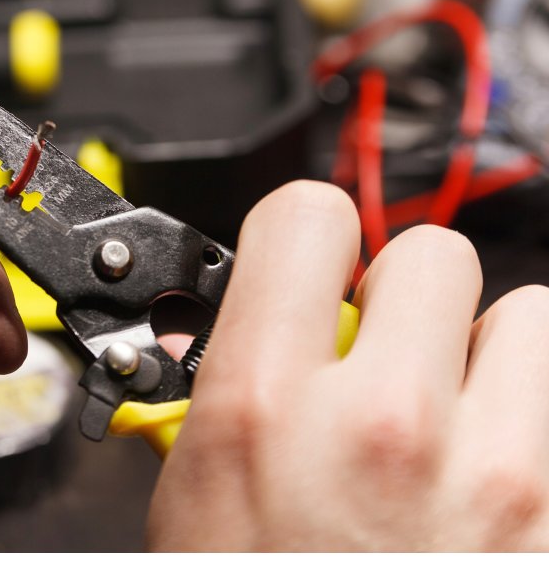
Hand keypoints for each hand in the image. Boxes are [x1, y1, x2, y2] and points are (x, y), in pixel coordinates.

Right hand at [148, 180, 548, 550]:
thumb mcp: (192, 490)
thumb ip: (224, 383)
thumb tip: (239, 317)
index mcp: (265, 404)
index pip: (306, 217)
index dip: (304, 232)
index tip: (309, 260)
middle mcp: (384, 426)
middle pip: (432, 251)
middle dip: (401, 291)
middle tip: (378, 349)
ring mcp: (491, 475)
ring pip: (526, 317)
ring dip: (481, 352)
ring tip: (442, 411)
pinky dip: (521, 426)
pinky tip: (473, 474)